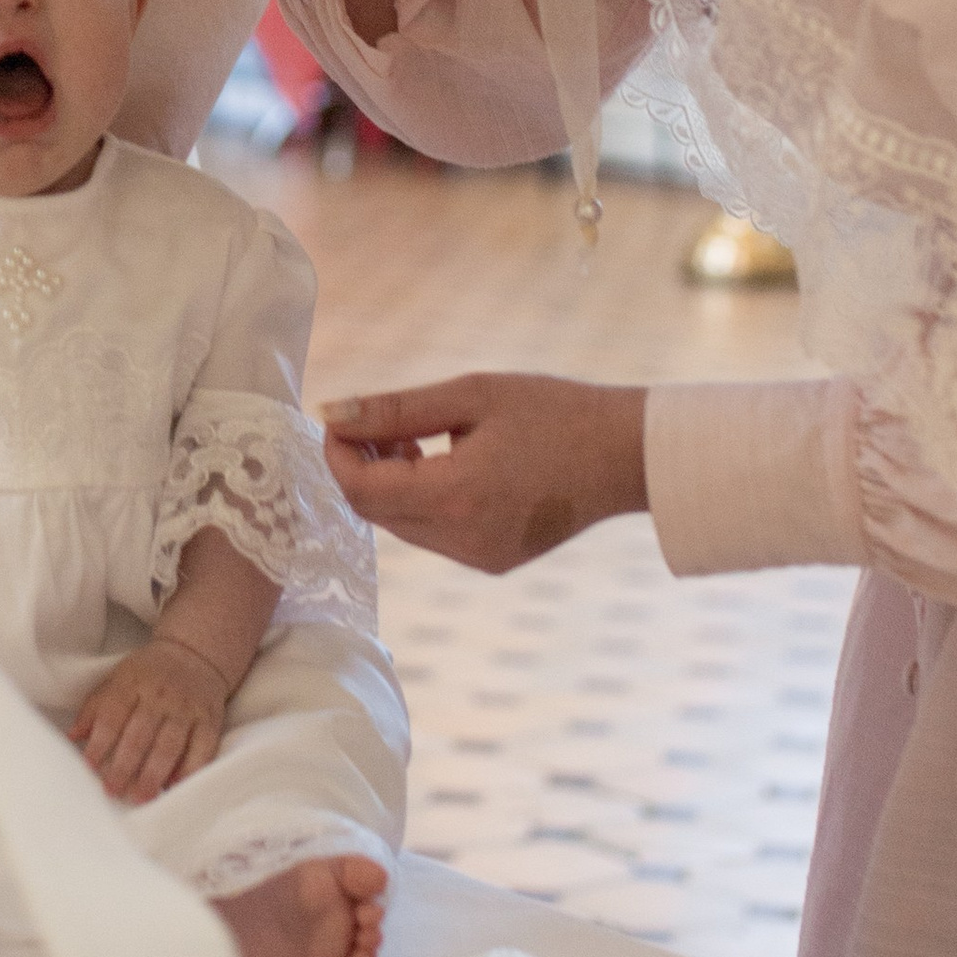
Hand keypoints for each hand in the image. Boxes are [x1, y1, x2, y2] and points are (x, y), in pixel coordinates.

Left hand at [71, 634, 229, 800]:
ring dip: (154, 773)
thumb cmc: (148, 673)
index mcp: (132, 683)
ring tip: (142, 797)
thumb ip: (94, 707)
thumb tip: (73, 737)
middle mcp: (160, 695)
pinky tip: (175, 786)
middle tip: (113, 790)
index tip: (89, 766)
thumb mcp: (117, 679)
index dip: (100, 742)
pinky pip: (202, 749)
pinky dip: (189, 770)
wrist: (196, 652)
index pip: (113, 715)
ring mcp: (187, 708)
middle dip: (125, 765)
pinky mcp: (210, 721)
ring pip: (169, 744)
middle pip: (140, 734)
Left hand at [322, 371, 646, 573]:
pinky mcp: (494, 561)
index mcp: (457, 497)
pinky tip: (441, 462)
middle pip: (375, 512)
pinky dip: (420, 500)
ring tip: (412, 436)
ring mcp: (480, 558)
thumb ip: (395, 409)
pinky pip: (433, 534)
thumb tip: (330, 414)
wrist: (626, 454)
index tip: (342, 418)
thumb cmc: (553, 411)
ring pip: (400, 526)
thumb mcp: (471, 395)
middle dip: (360, 466)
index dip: (338, 453)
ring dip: (389, 483)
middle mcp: (464, 540)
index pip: (360, 490)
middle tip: (375, 421)